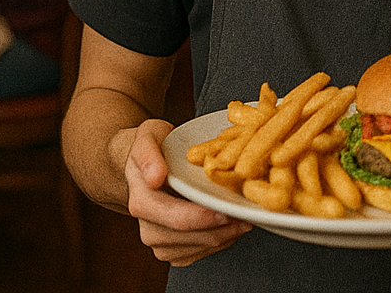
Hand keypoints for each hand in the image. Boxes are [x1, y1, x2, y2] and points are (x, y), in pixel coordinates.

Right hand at [124, 118, 250, 266]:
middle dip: (223, 228)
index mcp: (142, 202)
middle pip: (193, 238)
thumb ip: (148, 154)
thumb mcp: (147, 137)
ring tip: (244, 217)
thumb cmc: (153, 148)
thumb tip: (154, 177)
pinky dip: (221, 241)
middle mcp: (149, 228)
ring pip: (200, 249)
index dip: (206, 218)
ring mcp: (161, 243)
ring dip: (226, 236)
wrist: (148, 167)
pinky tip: (231, 224)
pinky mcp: (173, 251)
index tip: (229, 210)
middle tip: (248, 214)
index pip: (177, 219)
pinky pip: (202, 253)